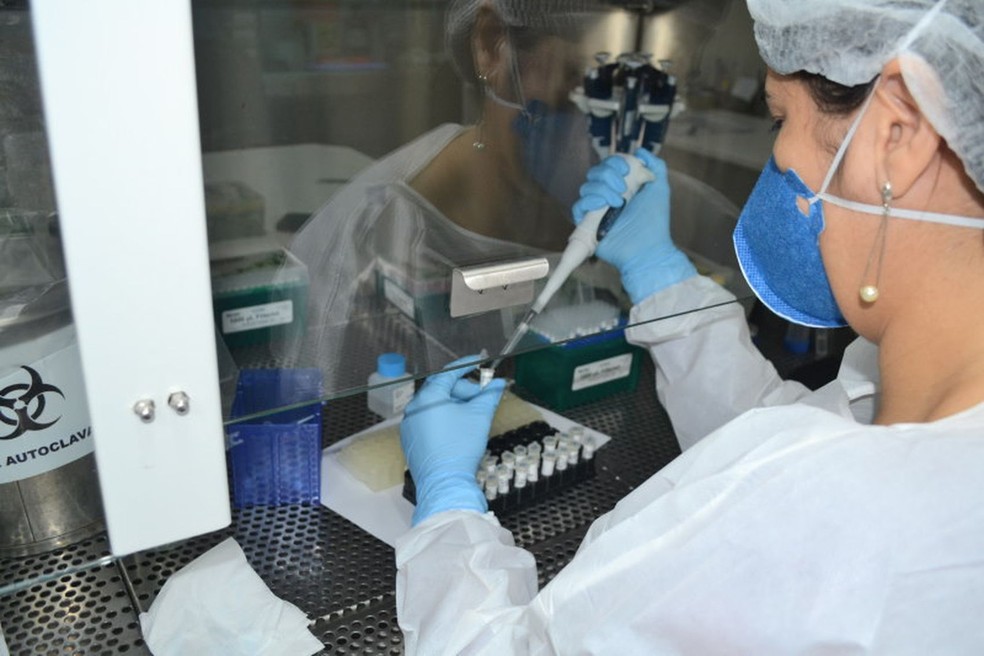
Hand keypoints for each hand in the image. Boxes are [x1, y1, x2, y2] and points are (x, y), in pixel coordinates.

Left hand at [400, 355, 506, 525]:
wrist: (445, 483)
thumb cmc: (460, 448)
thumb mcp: (479, 417)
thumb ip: (489, 395)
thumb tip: (497, 383)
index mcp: (428, 398)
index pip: (448, 373)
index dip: (466, 365)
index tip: (480, 361)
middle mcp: (414, 408)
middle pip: (442, 389)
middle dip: (464, 390)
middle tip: (483, 396)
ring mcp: (410, 425)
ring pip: (435, 406)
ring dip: (455, 405)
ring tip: (473, 414)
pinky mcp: (411, 440)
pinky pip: (429, 421)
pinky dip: (445, 419)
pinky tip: (460, 428)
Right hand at [572, 148, 695, 302]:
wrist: (647, 248)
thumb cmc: (655, 222)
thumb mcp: (660, 188)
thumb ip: (656, 166)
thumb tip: (641, 151)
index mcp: (623, 186)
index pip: (609, 165)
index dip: (614, 163)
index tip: (626, 171)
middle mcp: (608, 195)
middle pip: (595, 173)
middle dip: (607, 175)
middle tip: (622, 188)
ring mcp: (597, 209)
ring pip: (586, 187)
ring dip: (601, 190)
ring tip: (617, 202)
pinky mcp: (587, 224)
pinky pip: (578, 206)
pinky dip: (587, 202)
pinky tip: (601, 205)